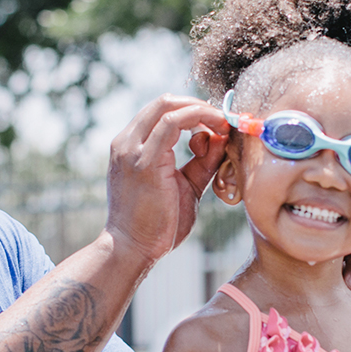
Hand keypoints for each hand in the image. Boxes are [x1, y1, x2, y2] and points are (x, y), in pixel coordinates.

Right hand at [103, 94, 227, 263]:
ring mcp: (132, 149)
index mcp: (131, 147)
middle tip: (224, 120)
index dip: (193, 110)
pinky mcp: (144, 160)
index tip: (218, 123)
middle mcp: (126, 142)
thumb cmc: (156, 223)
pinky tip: (215, 133)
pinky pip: (172, 123)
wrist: (132, 249)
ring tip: (222, 126)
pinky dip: (197, 119)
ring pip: (167, 106)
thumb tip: (219, 137)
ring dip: (201, 110)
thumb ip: (202, 161)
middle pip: (164, 101)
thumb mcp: (186, 185)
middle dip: (199, 105)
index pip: (161, 112)